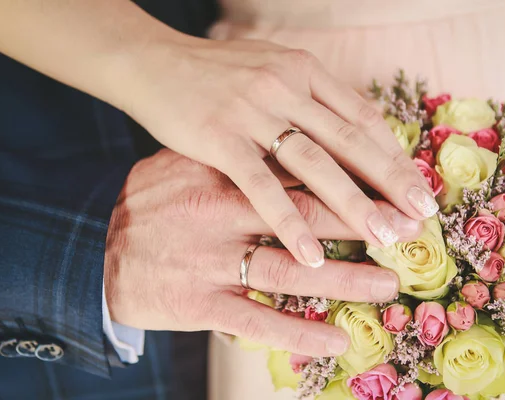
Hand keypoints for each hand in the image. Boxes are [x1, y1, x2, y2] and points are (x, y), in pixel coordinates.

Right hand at [104, 150, 420, 355]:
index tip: (388, 185)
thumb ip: (235, 157)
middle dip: (363, 222)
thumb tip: (288, 146)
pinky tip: (335, 339)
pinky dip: (297, 333)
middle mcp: (221, 214)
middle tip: (408, 229)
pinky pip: (256, 321)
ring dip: (344, 280)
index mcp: (221, 173)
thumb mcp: (185, 164)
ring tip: (387, 284)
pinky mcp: (198, 304)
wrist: (96, 253)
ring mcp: (211, 261)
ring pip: (290, 272)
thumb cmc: (152, 204)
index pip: (297, 172)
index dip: (348, 179)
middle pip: (306, 217)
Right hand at [122, 37, 436, 267]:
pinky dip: (288, 221)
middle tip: (421, 215)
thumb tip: (349, 129)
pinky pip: (261, 186)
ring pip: (314, 164)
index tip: (415, 185)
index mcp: (303, 69)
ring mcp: (252, 111)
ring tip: (384, 237)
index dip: (392, 153)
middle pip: (350, 140)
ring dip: (352, 204)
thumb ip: (308, 97)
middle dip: (391, 180)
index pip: (361, 116)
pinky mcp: (218, 139)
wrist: (151, 62)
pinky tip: (311, 252)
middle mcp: (285, 86)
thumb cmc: (214, 73)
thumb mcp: (270, 70)